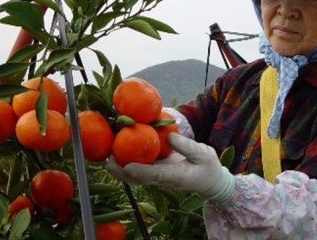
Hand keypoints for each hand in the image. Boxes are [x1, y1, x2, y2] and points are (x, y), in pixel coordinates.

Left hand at [106, 132, 233, 199]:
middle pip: (139, 178)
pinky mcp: (157, 172)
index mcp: (175, 176)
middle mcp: (163, 179)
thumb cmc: (208, 167)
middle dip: (122, 172)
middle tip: (107, 162)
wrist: (210, 181)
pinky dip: (129, 162)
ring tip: (107, 156)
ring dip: (121, 168)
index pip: (155, 175)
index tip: (127, 166)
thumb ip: (187, 146)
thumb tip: (169, 136)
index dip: (140, 171)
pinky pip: (141, 169)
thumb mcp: (203, 154)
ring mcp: (159, 177)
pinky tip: (120, 151)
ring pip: (137, 176)